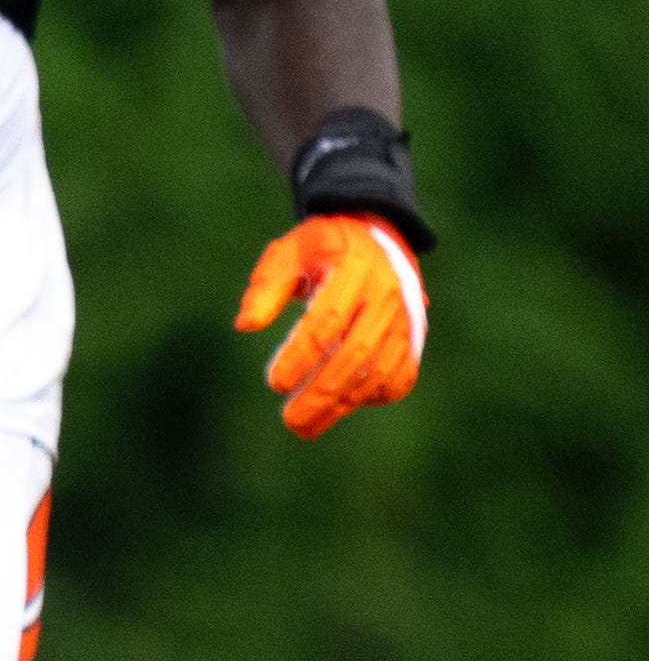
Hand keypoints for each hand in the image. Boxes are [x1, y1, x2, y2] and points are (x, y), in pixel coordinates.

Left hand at [235, 213, 425, 436]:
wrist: (376, 234)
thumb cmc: (321, 248)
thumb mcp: (288, 253)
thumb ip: (266, 287)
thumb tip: (246, 326)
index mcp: (354, 268)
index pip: (329, 320)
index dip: (303, 354)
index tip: (274, 383)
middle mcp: (387, 294)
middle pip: (357, 352)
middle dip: (323, 391)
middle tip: (289, 420)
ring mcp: (405, 317)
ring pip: (380, 370)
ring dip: (344, 404)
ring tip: (306, 426)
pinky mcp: (414, 335)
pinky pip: (401, 374)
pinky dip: (376, 395)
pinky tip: (344, 405)